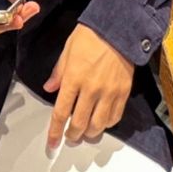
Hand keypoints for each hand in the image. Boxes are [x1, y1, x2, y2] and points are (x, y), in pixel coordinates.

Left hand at [44, 25, 134, 149]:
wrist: (119, 28)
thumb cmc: (91, 35)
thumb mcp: (67, 50)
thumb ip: (58, 73)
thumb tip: (49, 88)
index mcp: (73, 78)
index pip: (60, 112)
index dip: (55, 131)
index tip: (52, 143)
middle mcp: (91, 89)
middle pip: (79, 124)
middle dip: (72, 136)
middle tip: (69, 137)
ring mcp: (109, 92)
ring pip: (98, 125)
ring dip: (90, 134)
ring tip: (85, 133)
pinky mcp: (123, 93)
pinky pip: (115, 117)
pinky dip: (107, 124)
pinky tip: (102, 122)